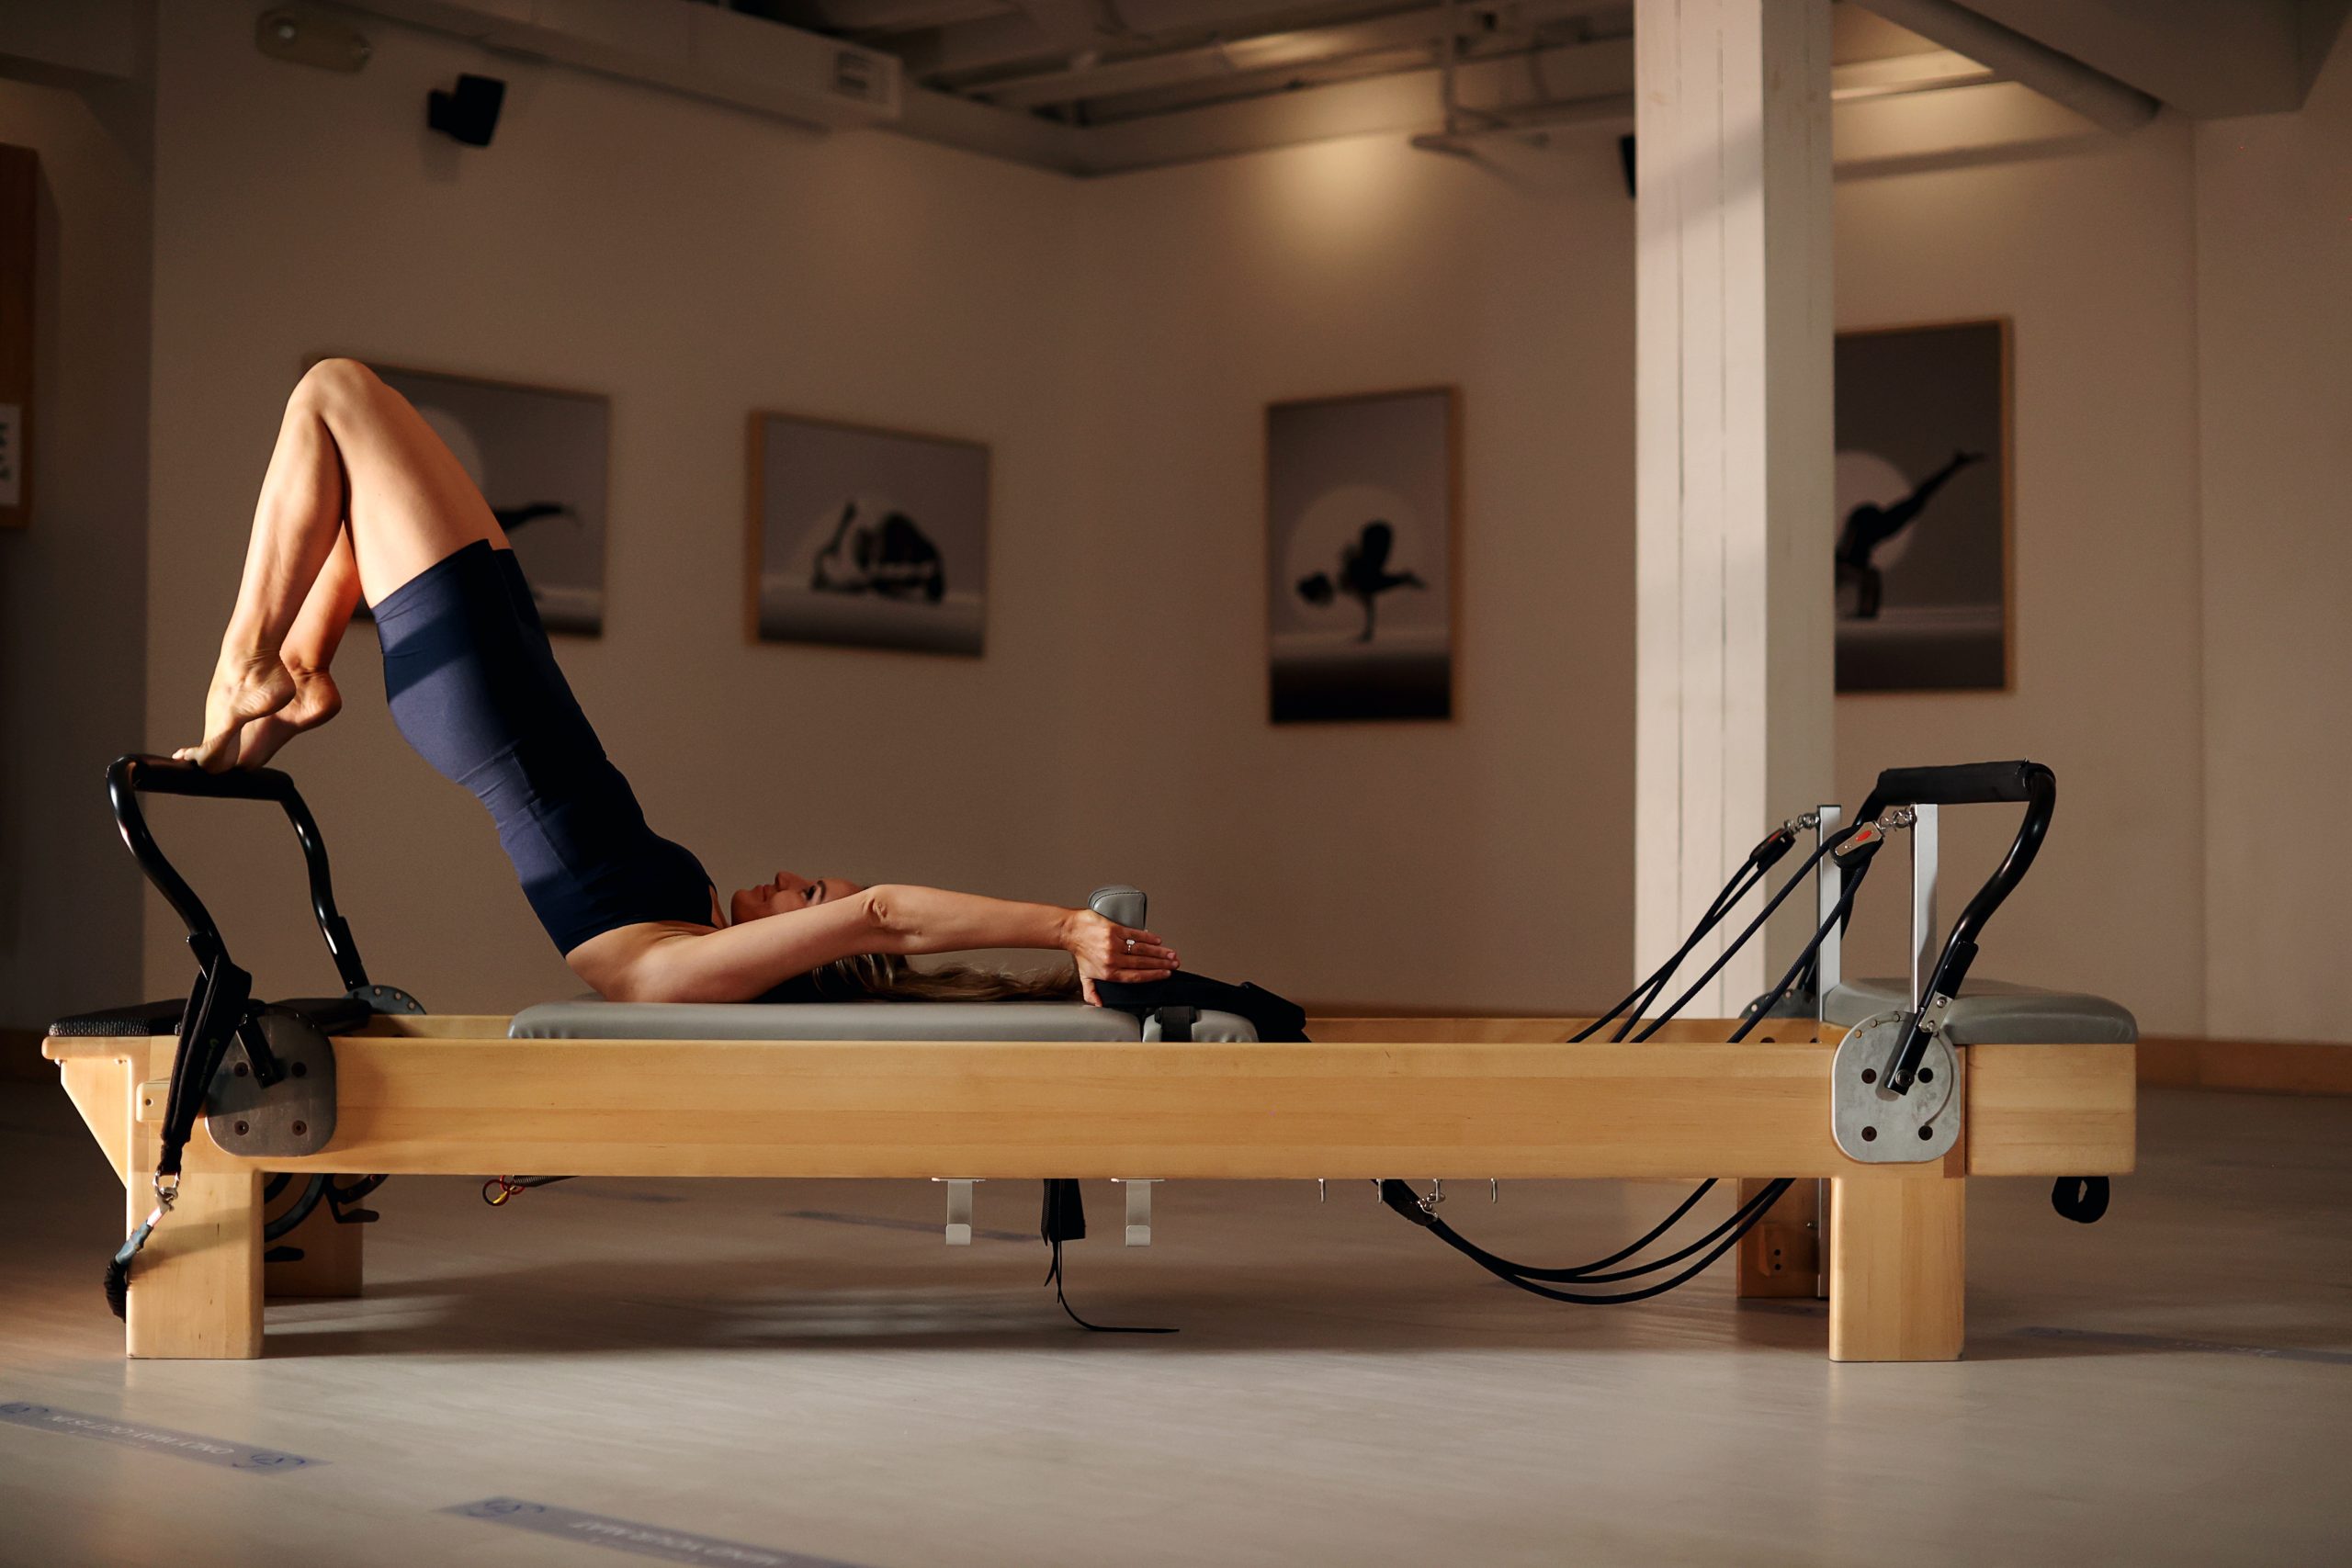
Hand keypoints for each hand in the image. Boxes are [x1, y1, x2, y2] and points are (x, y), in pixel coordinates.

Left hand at [1060, 909, 1177, 1004]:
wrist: (1070, 931)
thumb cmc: (1079, 951)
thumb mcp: (1084, 976)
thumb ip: (1092, 992)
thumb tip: (1099, 1004)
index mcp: (1109, 973)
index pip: (1136, 976)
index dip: (1153, 976)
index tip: (1165, 974)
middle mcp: (1112, 959)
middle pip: (1143, 963)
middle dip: (1162, 964)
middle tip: (1174, 964)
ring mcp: (1114, 944)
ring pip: (1142, 950)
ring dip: (1159, 952)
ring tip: (1171, 954)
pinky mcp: (1114, 930)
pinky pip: (1135, 935)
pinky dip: (1148, 937)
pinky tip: (1158, 941)